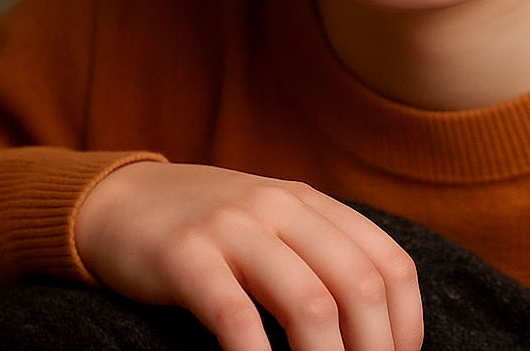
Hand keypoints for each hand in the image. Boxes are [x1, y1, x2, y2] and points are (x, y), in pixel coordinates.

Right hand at [74, 162, 423, 350]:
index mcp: (311, 203)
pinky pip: (235, 316)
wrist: (123, 198)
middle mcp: (281, 207)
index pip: (388, 263)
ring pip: (309, 302)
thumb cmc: (211, 228)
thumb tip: (376, 329)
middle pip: (358, 285)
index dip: (406, 325)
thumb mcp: (274, 223)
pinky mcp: (186, 255)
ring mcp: (234, 228)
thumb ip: (321, 255)